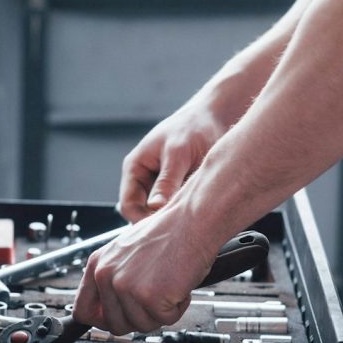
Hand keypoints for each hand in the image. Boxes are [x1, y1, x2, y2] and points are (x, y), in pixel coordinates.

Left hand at [73, 205, 221, 334]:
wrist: (192, 220)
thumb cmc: (169, 231)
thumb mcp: (128, 251)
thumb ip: (115, 278)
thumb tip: (113, 306)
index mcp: (98, 264)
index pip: (82, 310)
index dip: (102, 320)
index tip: (117, 318)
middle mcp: (107, 275)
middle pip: (115, 324)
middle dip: (140, 318)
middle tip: (155, 300)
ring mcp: (126, 287)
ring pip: (142, 325)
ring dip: (162, 312)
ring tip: (169, 286)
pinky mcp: (150, 297)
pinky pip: (166, 320)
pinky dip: (178, 307)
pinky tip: (180, 285)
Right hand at [118, 103, 227, 222]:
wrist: (214, 115)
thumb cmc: (194, 127)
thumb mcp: (179, 154)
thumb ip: (167, 180)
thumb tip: (155, 207)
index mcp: (135, 167)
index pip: (128, 206)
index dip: (142, 221)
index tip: (164, 227)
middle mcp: (143, 177)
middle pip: (142, 213)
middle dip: (157, 222)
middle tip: (179, 227)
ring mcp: (160, 183)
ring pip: (159, 212)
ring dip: (171, 216)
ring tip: (188, 216)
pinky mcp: (177, 187)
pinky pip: (174, 206)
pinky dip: (182, 210)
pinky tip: (196, 209)